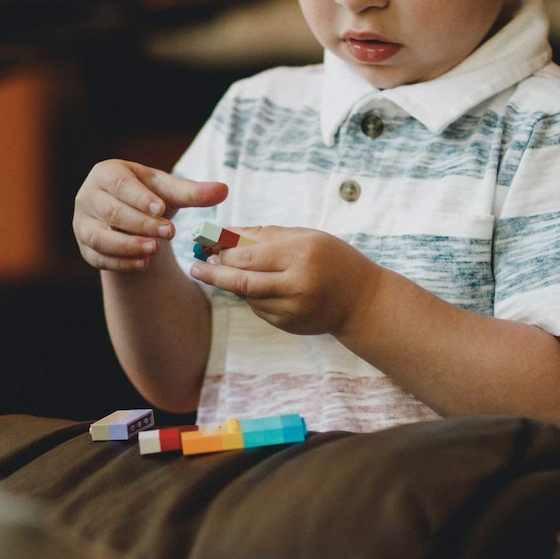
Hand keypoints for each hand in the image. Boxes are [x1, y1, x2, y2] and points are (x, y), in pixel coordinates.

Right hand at [73, 159, 227, 271]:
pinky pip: (98, 258)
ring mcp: (82, 223)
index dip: (139, 197)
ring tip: (153, 250)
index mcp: (107, 173)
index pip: (120, 184)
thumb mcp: (171, 193)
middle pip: (111, 211)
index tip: (160, 208)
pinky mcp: (85, 248)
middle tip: (168, 232)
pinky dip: (121, 263)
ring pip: (100, 237)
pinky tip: (143, 265)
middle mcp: (88, 196)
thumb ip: (194, 193)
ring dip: (127, 245)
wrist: (131, 219)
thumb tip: (224, 190)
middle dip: (140, 223)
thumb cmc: (150, 198)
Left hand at [190, 227, 382, 335]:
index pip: (249, 255)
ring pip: (247, 297)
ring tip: (224, 271)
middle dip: (215, 273)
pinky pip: (259, 308)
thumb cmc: (333, 260)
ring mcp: (292, 309)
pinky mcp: (288, 325)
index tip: (206, 245)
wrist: (362, 301)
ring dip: (233, 284)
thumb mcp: (306, 237)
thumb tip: (225, 233)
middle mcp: (297, 285)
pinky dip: (252, 296)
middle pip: (241, 281)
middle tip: (197, 267)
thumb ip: (265, 234)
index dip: (223, 251)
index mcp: (302, 255)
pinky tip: (257, 286)